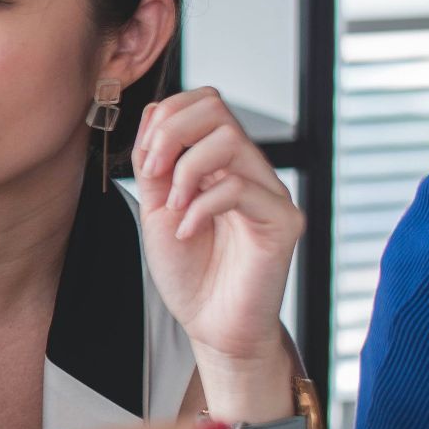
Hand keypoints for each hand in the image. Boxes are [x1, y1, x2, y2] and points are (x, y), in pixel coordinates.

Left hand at [131, 88, 302, 378]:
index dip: (166, 117)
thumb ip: (155, 163)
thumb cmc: (189, 272)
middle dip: (171, 134)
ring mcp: (270, 192)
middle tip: (154, 175)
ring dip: (186, 170)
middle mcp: (250, 169)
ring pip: (230, 140)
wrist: (211, 325)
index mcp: (220, 162)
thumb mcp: (157, 209)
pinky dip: (201, 206)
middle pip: (217, 107)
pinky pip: (241, 188)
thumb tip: (154, 114)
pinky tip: (187, 232)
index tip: (145, 161)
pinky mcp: (283, 222)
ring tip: (173, 208)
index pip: (203, 102)